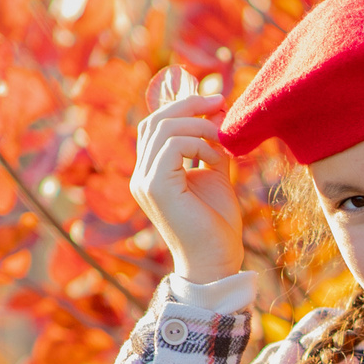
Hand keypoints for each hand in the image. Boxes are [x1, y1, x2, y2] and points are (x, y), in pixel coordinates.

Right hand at [129, 67, 243, 283]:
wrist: (217, 261)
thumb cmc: (217, 224)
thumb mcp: (215, 175)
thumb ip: (210, 147)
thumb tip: (215, 113)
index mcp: (151, 172)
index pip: (155, 125)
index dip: (182, 106)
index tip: (216, 101)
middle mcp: (141, 175)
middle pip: (155, 120)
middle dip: (190, 105)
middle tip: (221, 102)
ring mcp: (144, 181)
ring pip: (164, 128)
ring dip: (200, 126)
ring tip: (223, 140)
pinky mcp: (155, 187)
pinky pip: (173, 145)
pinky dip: (200, 143)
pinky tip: (216, 158)